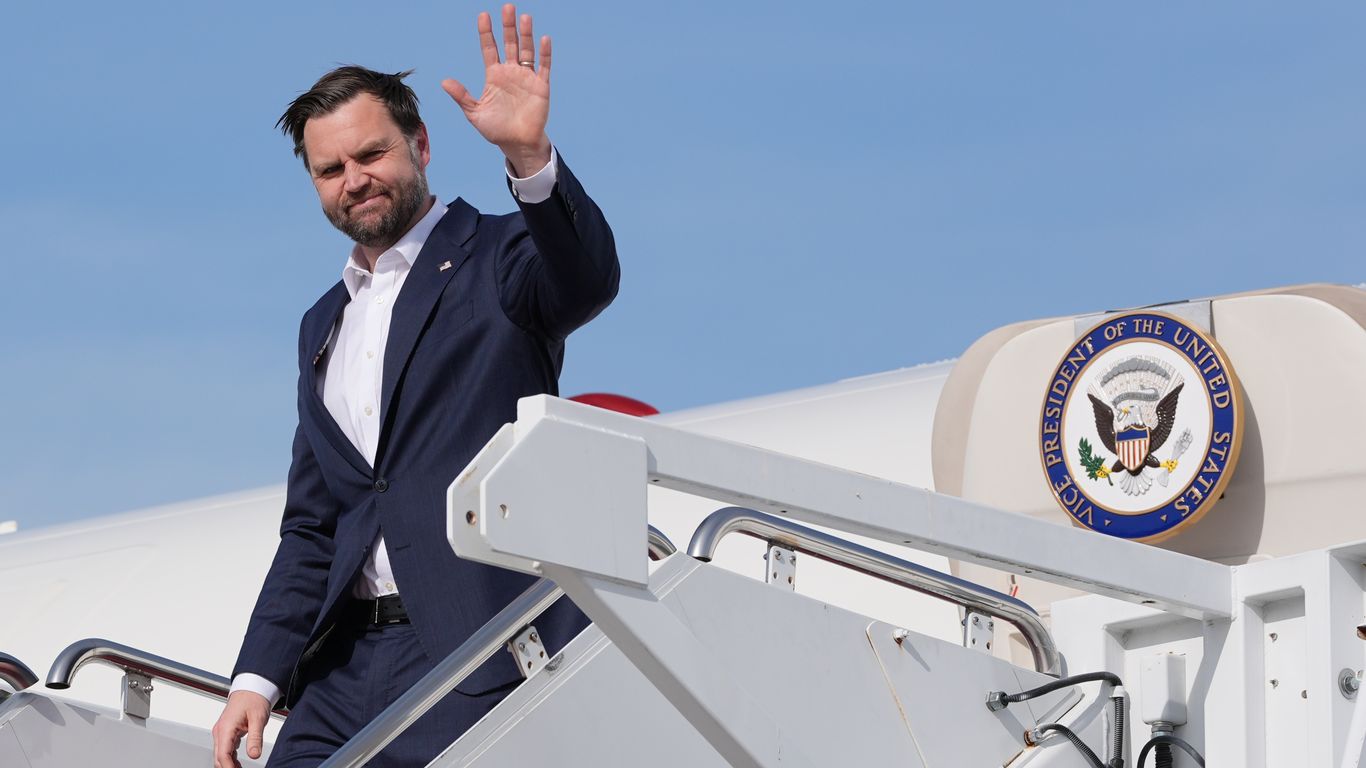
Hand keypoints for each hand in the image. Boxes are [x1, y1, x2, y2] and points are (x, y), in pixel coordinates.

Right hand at [212, 690, 269, 767]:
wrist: (251, 688)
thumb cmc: (253, 699)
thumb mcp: (258, 718)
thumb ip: (256, 738)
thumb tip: (254, 755)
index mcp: (226, 728)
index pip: (223, 754)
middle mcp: (220, 731)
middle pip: (218, 757)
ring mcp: (222, 732)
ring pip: (220, 755)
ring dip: (228, 765)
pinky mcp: (226, 733)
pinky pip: (224, 750)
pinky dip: (229, 759)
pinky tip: (237, 765)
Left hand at [442, 4, 552, 176]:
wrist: (517, 144)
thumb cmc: (496, 130)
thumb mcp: (475, 113)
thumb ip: (462, 96)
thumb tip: (444, 81)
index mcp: (494, 76)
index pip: (489, 48)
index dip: (486, 32)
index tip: (483, 16)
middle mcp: (511, 72)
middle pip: (509, 43)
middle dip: (508, 26)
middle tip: (507, 7)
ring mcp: (526, 78)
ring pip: (526, 50)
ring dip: (526, 34)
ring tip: (524, 17)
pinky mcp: (541, 86)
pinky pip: (543, 66)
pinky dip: (544, 53)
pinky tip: (544, 39)